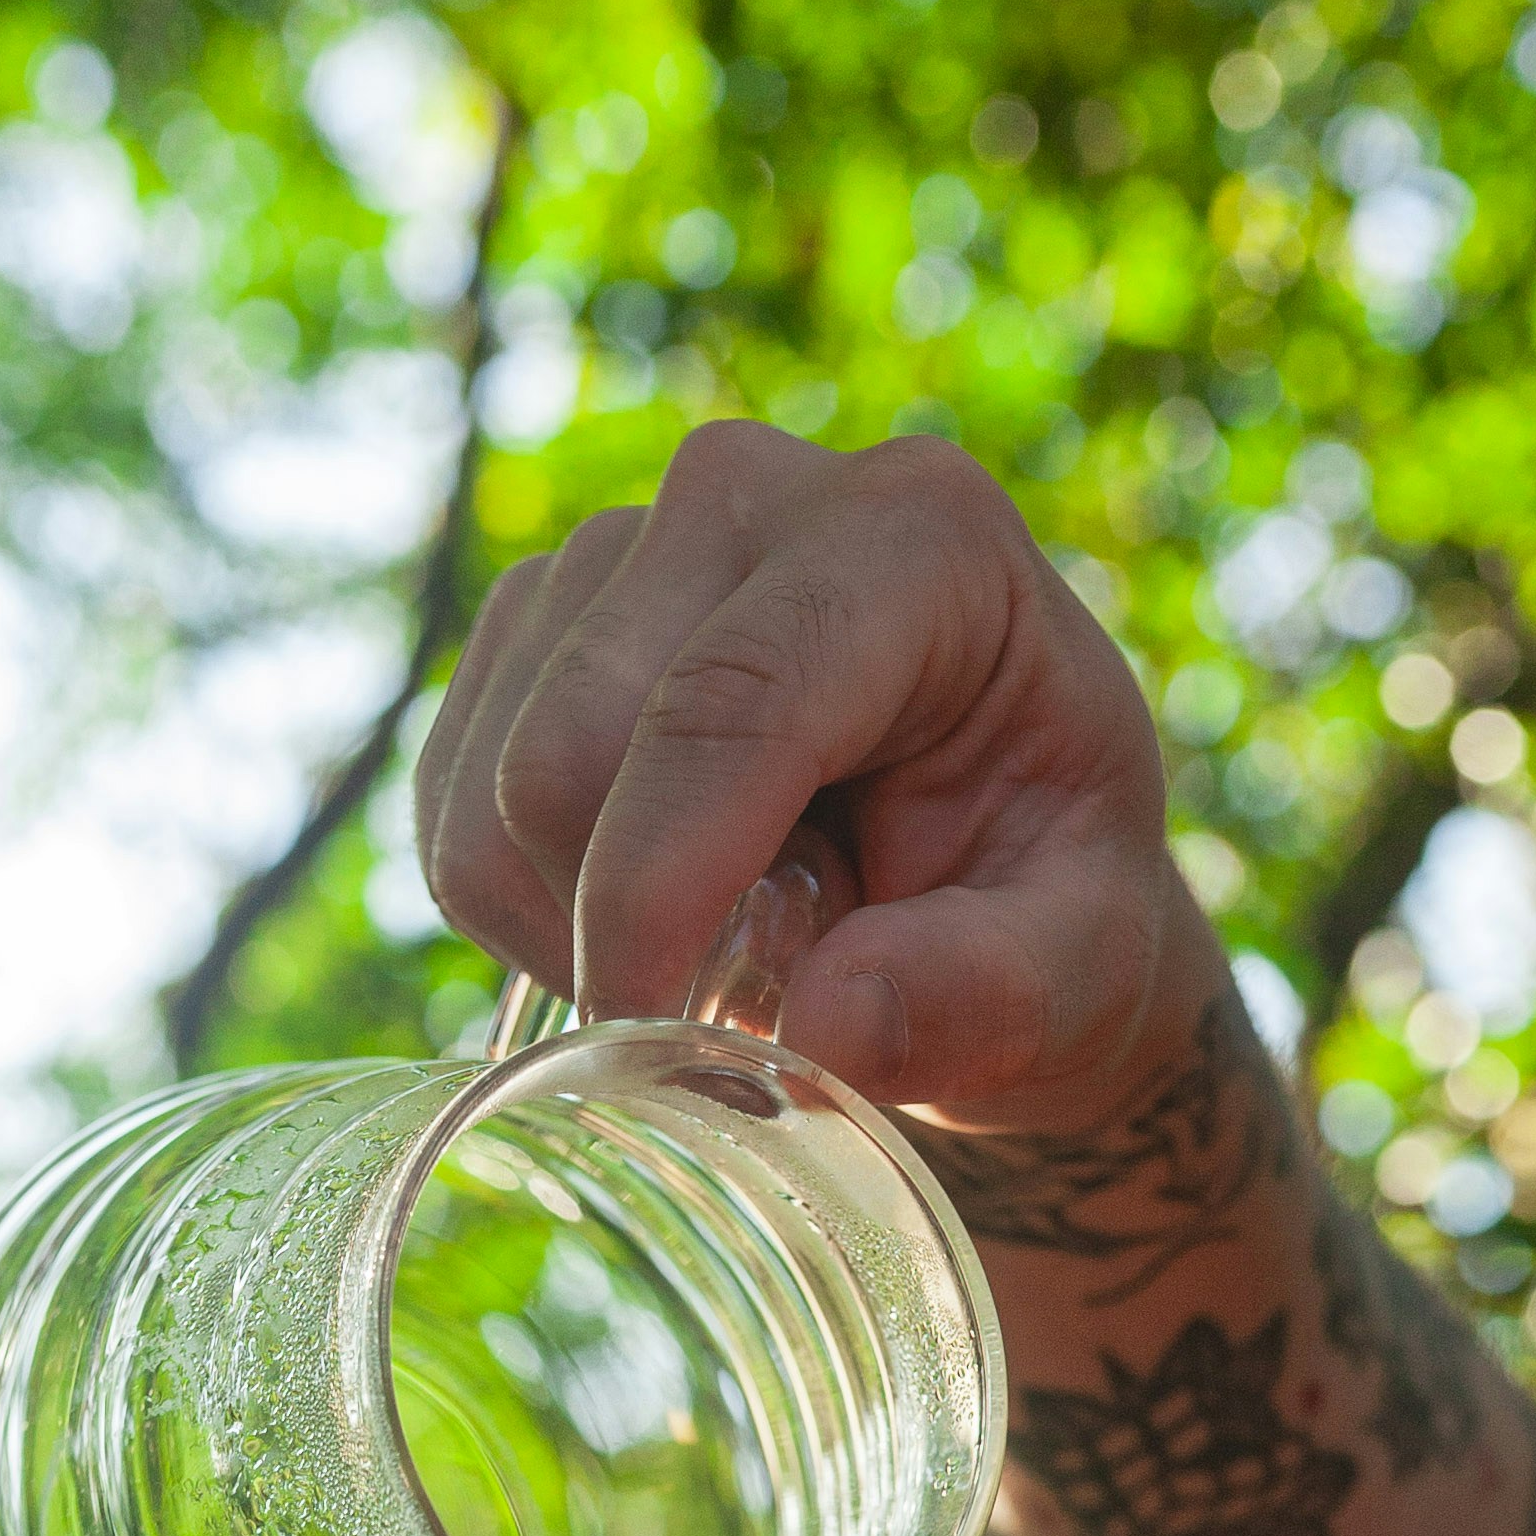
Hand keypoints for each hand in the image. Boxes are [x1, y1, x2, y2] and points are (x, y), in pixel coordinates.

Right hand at [415, 423, 1212, 1125]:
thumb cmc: (1053, 911)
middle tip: (740, 1001)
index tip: (653, 1039)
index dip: (657, 889)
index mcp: (917, 539)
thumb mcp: (1085, 974)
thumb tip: (829, 1025)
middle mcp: (749, 496)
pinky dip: (523, 912)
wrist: (996, 876)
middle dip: (621, 924)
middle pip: (569, 747)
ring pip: (492, 789)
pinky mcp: (536, 626)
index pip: (724, 701)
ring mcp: (621, 549)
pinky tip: (639, 918)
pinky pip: (450, 808)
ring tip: (715, 945)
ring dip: (575, 927)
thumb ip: (988, 996)